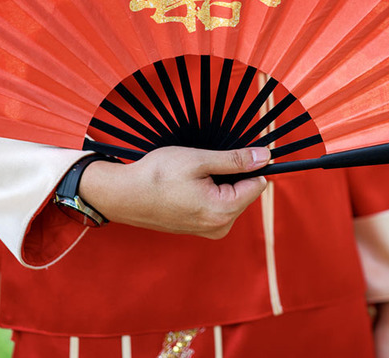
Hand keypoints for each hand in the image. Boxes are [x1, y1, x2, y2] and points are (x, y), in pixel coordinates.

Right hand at [78, 146, 269, 237]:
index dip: (245, 166)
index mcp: (224, 211)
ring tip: (190, 179)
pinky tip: (187, 188)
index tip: (223, 159)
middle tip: (200, 169)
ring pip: (232, 197)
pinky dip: (208, 193)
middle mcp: (221, 227)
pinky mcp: (201, 229)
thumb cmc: (157, 175)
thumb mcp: (199, 160)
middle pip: (245, 191)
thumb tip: (266, 157)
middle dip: (230, 175)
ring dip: (218, 183)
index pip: (258, 183)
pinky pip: (218, 205)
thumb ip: (236, 160)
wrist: (122, 195)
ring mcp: (210, 231)